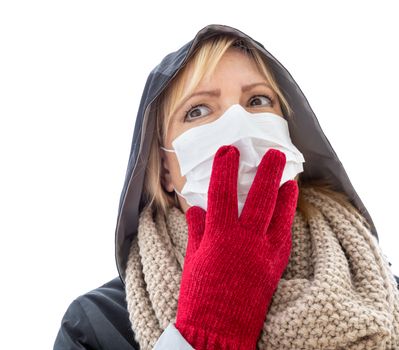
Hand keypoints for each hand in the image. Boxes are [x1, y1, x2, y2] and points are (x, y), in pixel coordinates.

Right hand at [175, 145, 298, 349]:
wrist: (217, 330)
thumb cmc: (200, 295)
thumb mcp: (194, 259)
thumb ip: (197, 230)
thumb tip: (195, 208)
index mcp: (219, 237)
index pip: (221, 193)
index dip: (224, 169)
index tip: (228, 151)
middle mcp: (244, 241)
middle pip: (259, 198)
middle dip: (267, 172)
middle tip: (275, 154)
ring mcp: (263, 253)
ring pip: (279, 216)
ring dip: (285, 194)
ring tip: (289, 179)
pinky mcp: (275, 266)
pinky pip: (283, 236)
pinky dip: (286, 219)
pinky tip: (288, 208)